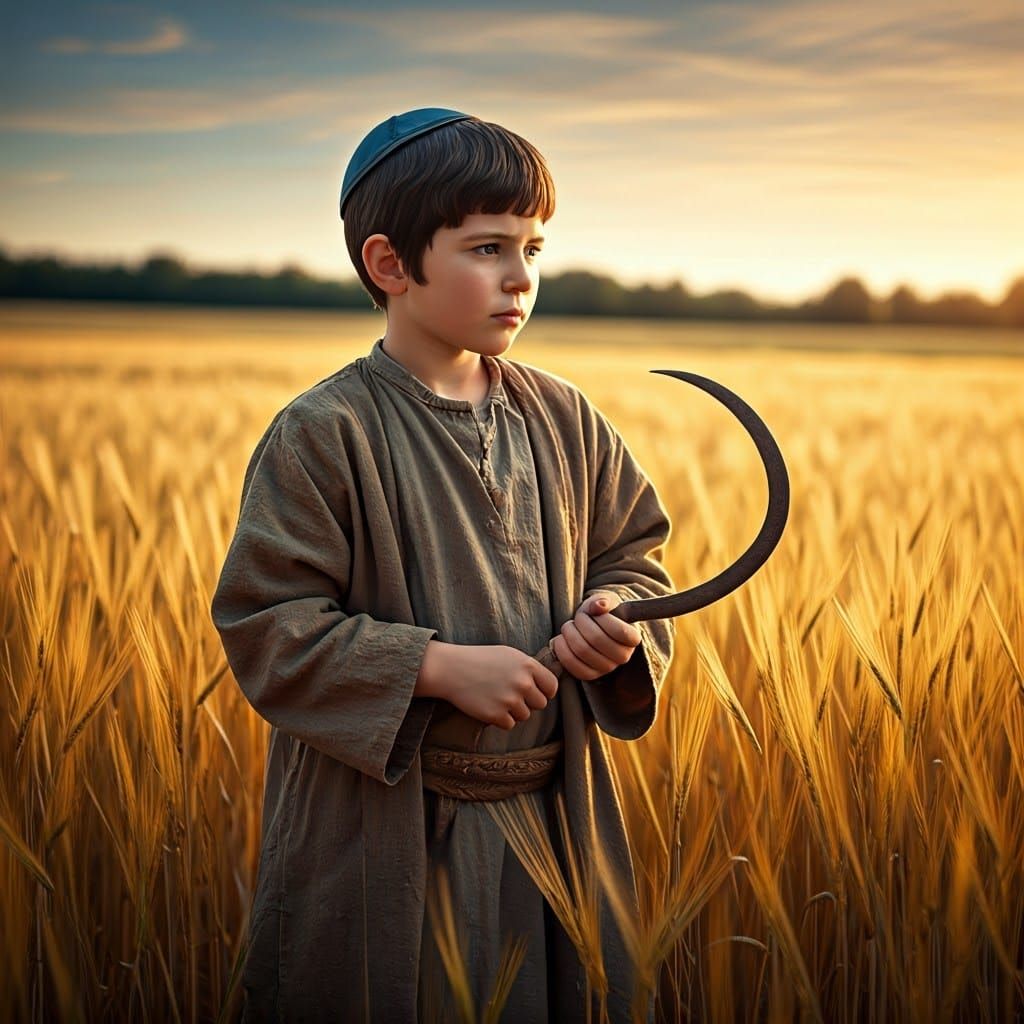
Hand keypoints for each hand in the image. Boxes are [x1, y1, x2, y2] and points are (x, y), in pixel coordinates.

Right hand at [416, 641, 558, 730]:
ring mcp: (510, 700)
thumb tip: (547, 685)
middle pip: (540, 704)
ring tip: (496, 697)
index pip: (552, 686)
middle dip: (528, 702)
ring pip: (525, 715)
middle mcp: (522, 683)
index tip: (536, 692)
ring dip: (513, 711)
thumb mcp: (509, 655)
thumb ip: (529, 668)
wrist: (451, 669)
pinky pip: (509, 724)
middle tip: (511, 695)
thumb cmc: (481, 659)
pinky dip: (500, 719)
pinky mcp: (496, 714)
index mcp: (528, 665)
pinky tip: (489, 705)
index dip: (545, 691)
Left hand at [551, 591, 642, 681]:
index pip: (620, 631)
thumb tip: (599, 605)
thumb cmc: (600, 614)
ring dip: (569, 634)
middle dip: (582, 622)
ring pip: (582, 651)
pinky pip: (573, 665)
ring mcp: (607, 668)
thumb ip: (602, 600)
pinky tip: (561, 639)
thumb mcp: (603, 602)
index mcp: (632, 638)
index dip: (603, 618)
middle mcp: (623, 657)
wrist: (591, 630)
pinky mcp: (590, 675)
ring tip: (568, 626)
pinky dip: (562, 650)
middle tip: (578, 617)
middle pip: (597, 639)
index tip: (596, 610)